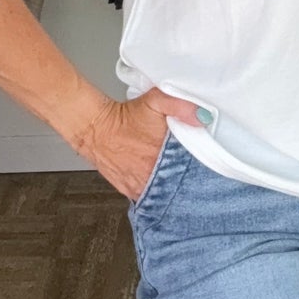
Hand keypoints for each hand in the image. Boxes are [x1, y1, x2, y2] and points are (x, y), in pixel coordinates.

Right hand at [67, 86, 197, 200]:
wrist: (95, 128)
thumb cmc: (125, 117)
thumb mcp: (155, 101)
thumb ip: (180, 106)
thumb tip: (203, 116)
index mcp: (164, 158)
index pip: (192, 171)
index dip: (199, 168)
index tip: (203, 165)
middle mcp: (152, 177)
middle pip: (179, 185)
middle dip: (186, 180)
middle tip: (191, 173)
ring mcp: (140, 187)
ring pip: (163, 194)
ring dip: (169, 187)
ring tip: (174, 177)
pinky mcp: (129, 191)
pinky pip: (148, 197)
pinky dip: (154, 192)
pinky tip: (159, 184)